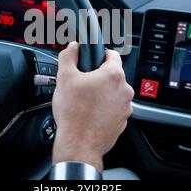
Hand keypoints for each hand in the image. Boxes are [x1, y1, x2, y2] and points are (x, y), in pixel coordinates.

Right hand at [52, 42, 133, 171]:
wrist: (78, 143)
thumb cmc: (74, 113)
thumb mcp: (64, 77)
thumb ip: (68, 56)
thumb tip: (72, 47)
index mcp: (113, 75)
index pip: (113, 54)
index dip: (101, 54)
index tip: (94, 59)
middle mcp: (124, 90)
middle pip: (113, 75)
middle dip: (99, 77)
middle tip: (83, 83)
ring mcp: (125, 107)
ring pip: (114, 93)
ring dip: (103, 93)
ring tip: (85, 100)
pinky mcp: (122, 122)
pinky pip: (114, 109)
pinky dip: (105, 109)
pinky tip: (90, 113)